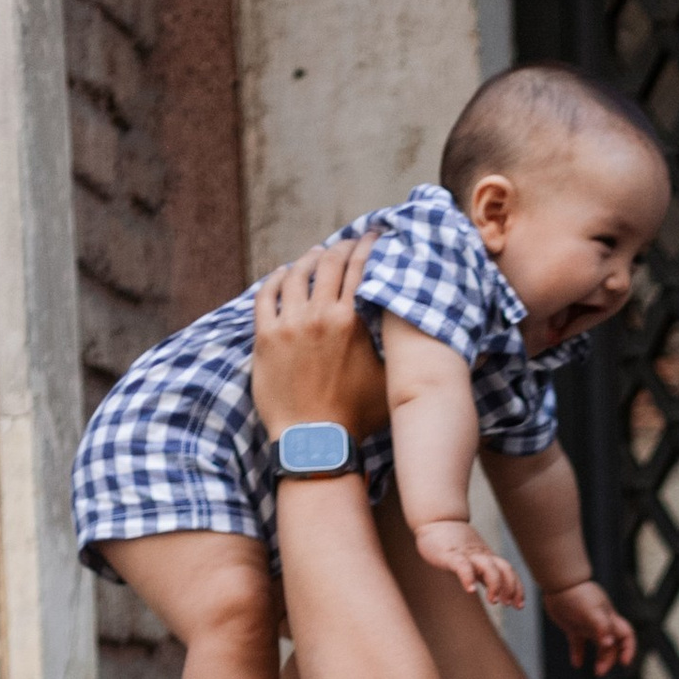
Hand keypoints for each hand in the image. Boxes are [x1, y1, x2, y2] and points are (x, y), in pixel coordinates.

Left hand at [250, 234, 389, 442]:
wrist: (314, 441)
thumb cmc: (355, 417)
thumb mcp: (387, 380)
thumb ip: (393, 348)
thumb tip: (413, 329)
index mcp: (350, 322)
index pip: (359, 268)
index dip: (367, 246)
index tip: (372, 236)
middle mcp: (319, 315)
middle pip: (328, 263)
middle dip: (339, 247)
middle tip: (345, 243)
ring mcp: (289, 324)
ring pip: (295, 274)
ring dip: (307, 260)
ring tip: (315, 256)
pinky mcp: (265, 337)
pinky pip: (266, 295)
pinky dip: (274, 280)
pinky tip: (282, 276)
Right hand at [411, 515, 526, 615]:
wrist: (436, 519)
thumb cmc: (454, 543)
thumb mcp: (474, 558)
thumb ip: (484, 574)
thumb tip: (496, 592)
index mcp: (488, 558)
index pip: (508, 572)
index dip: (517, 588)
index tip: (519, 605)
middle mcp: (481, 556)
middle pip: (504, 568)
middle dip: (511, 587)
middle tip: (508, 604)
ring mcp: (467, 554)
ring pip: (489, 567)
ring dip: (495, 584)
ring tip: (493, 601)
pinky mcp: (450, 555)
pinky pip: (463, 566)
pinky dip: (468, 578)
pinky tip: (471, 590)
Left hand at [544, 578, 637, 675]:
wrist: (559, 583)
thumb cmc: (577, 594)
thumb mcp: (591, 611)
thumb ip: (601, 627)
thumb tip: (609, 644)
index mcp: (609, 619)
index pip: (626, 636)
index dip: (629, 649)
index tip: (624, 662)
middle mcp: (601, 623)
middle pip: (613, 645)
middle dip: (609, 659)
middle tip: (599, 671)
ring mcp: (587, 625)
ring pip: (599, 646)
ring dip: (600, 659)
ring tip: (596, 671)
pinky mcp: (573, 627)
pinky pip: (578, 644)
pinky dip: (578, 654)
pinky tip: (577, 664)